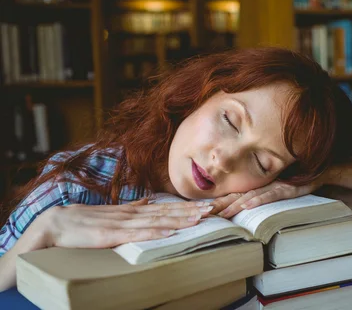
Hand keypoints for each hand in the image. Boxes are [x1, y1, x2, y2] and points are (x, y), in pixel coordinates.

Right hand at [36, 198, 213, 248]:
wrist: (54, 224)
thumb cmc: (83, 221)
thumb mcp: (112, 213)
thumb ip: (132, 208)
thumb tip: (148, 201)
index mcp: (132, 211)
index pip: (164, 208)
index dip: (186, 206)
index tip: (205, 206)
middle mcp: (131, 214)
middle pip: (166, 212)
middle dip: (190, 210)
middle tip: (212, 209)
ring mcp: (121, 224)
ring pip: (156, 221)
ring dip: (179, 219)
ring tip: (198, 218)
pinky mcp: (110, 235)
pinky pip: (136, 235)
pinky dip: (154, 233)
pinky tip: (169, 234)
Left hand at [211, 180, 321, 218]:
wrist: (320, 172)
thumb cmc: (298, 180)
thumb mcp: (278, 189)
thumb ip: (263, 195)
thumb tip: (245, 206)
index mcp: (259, 187)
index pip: (235, 195)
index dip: (220, 202)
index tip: (204, 210)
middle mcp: (263, 186)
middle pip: (238, 196)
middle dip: (221, 205)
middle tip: (204, 214)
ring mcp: (274, 187)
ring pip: (250, 197)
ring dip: (235, 206)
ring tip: (222, 214)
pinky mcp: (287, 189)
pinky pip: (270, 195)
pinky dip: (258, 201)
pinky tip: (248, 205)